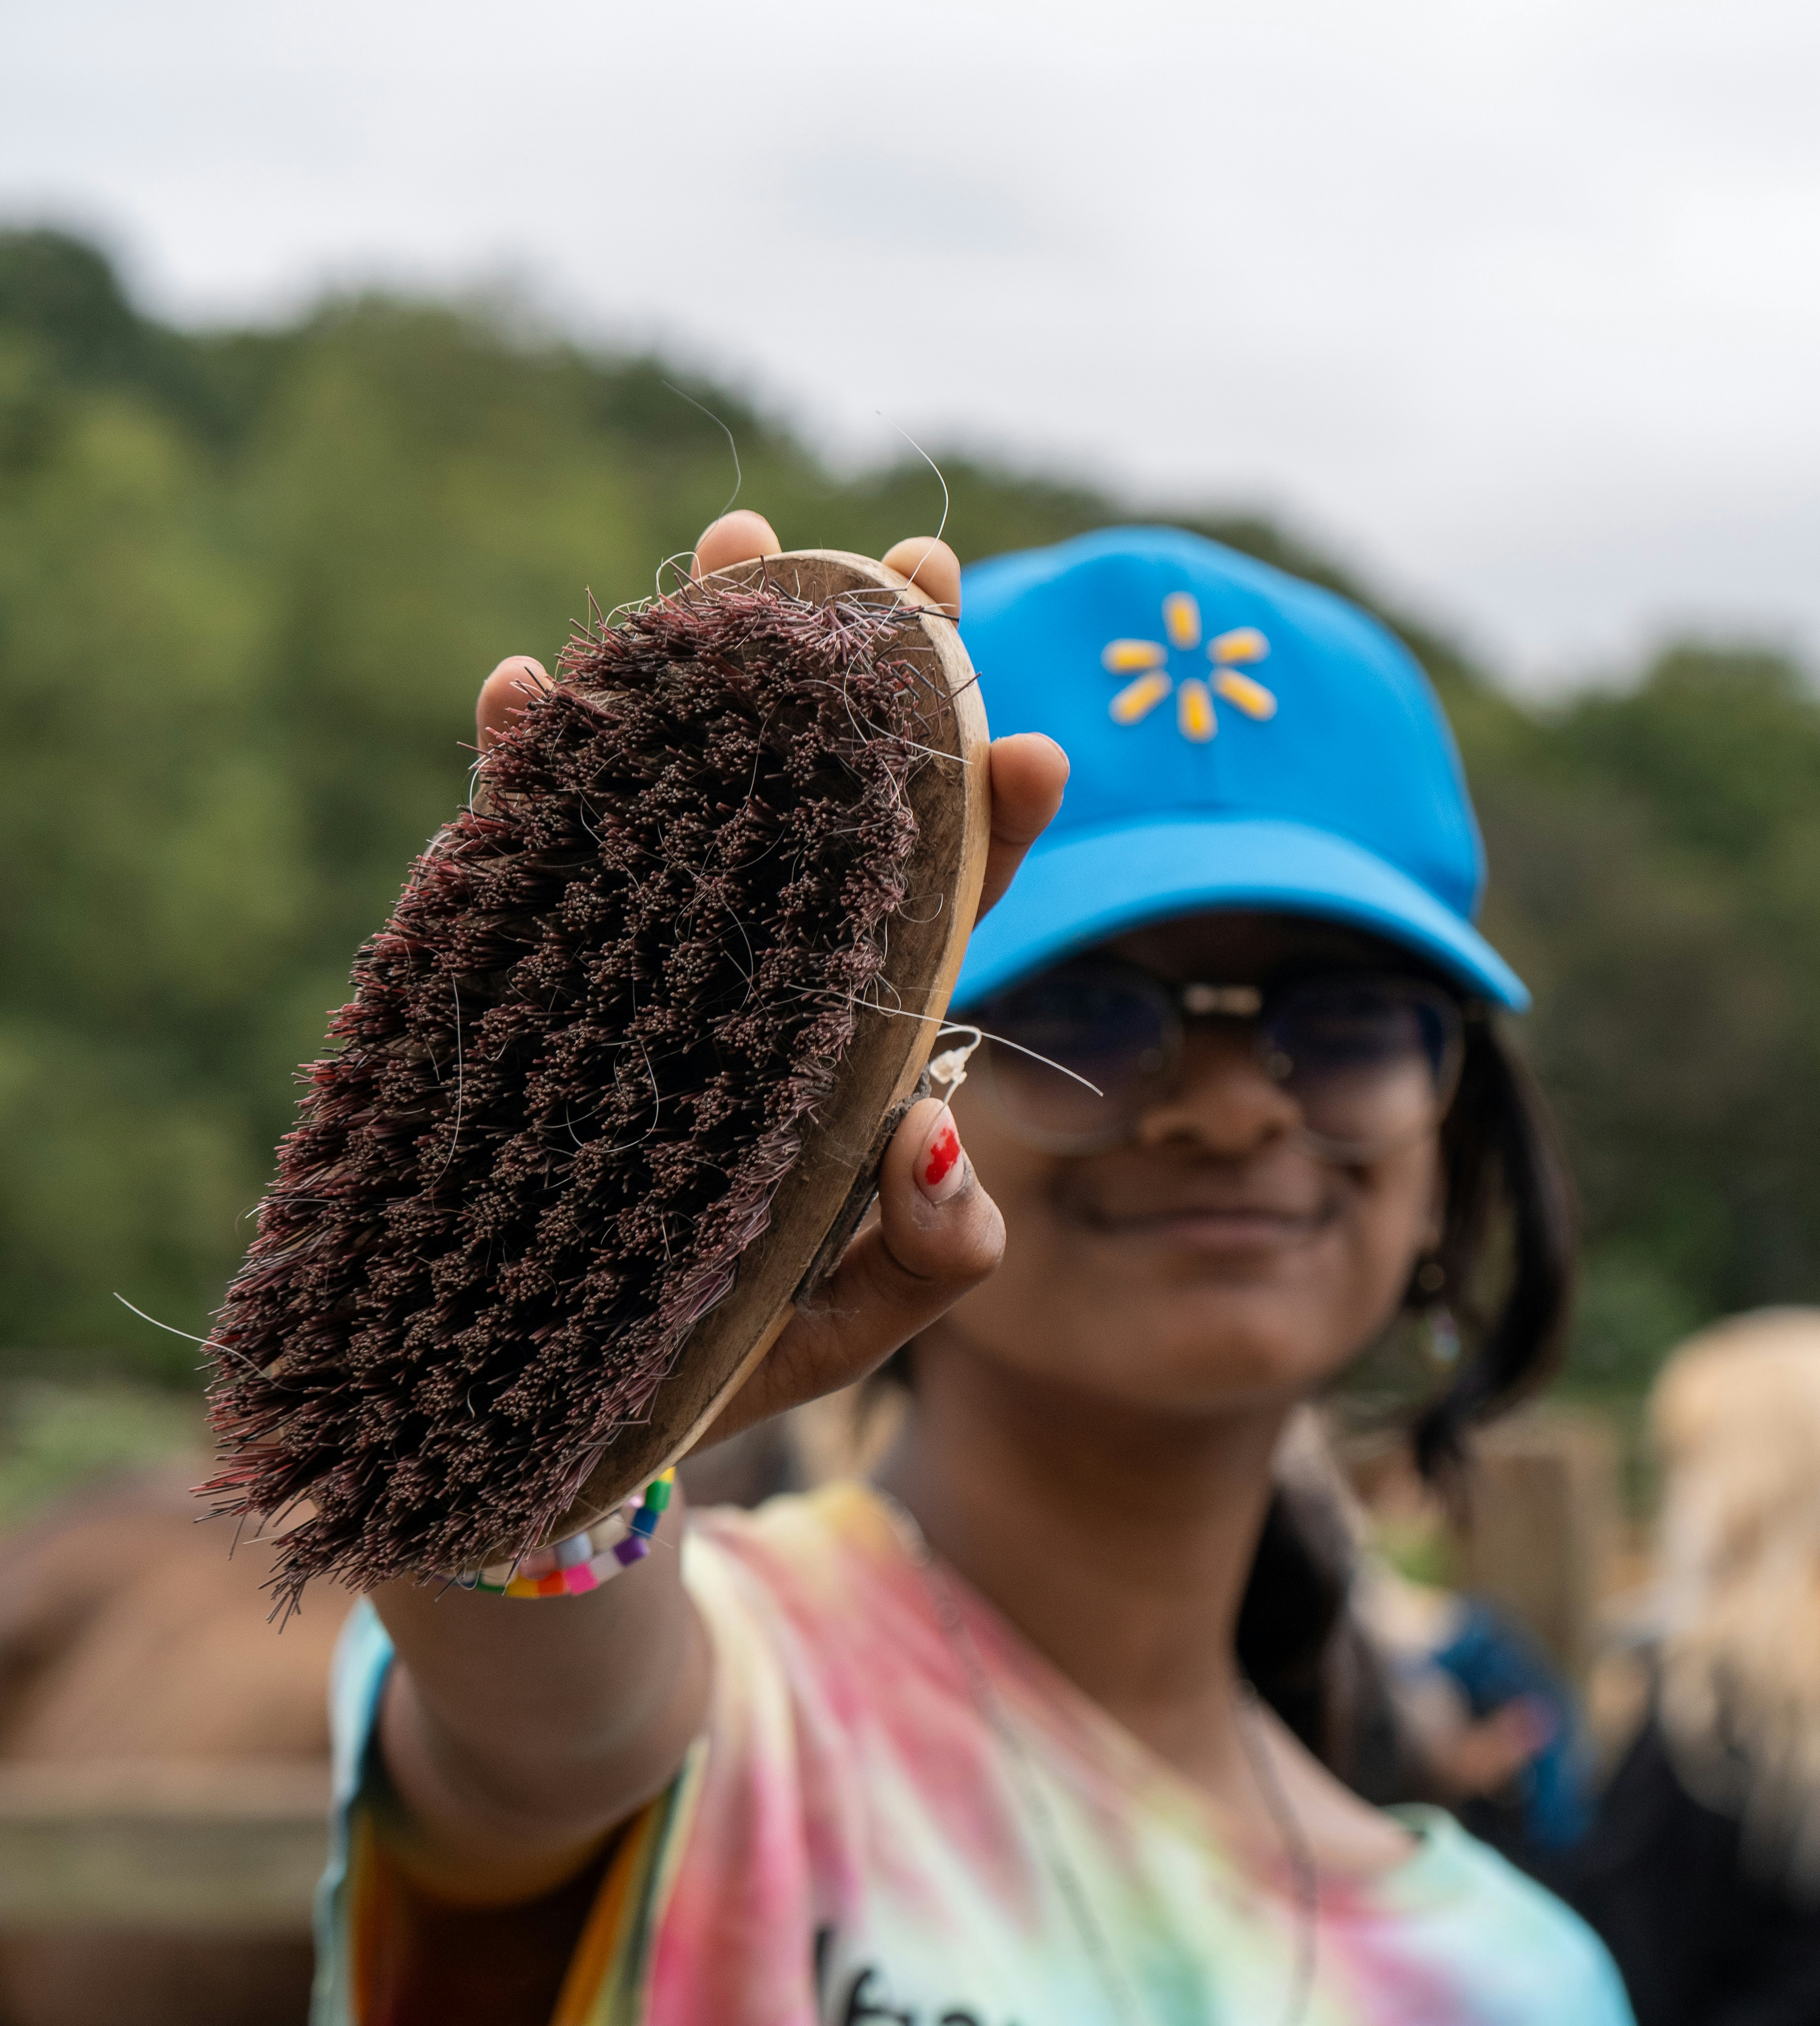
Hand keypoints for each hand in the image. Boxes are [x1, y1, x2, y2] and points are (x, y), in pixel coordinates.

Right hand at [474, 509, 1067, 1439]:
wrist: (553, 1405)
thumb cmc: (718, 1359)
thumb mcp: (850, 1325)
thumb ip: (928, 1254)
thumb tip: (941, 1133)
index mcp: (852, 1043)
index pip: (942, 914)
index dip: (988, 827)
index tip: (1024, 746)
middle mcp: (755, 976)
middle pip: (828, 810)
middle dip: (869, 684)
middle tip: (906, 569)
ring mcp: (637, 960)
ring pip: (681, 788)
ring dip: (701, 671)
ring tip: (732, 552)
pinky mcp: (521, 972)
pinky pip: (525, 857)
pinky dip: (526, 774)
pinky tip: (528, 692)